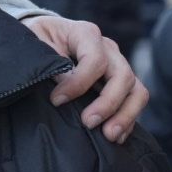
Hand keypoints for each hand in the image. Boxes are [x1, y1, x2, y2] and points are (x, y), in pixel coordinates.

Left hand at [23, 15, 147, 142]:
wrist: (38, 39)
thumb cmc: (34, 40)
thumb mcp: (34, 43)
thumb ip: (49, 62)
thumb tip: (62, 85)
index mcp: (85, 34)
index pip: (95, 59)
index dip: (78, 83)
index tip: (56, 100)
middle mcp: (107, 48)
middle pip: (123, 75)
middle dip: (108, 103)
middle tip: (88, 123)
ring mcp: (116, 65)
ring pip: (136, 90)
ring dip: (126, 115)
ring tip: (109, 136)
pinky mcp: (118, 83)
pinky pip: (134, 101)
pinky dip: (128, 120)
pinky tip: (115, 137)